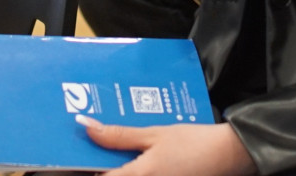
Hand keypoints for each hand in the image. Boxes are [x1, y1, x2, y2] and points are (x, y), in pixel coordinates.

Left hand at [81, 117, 255, 175]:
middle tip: (89, 150)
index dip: (78, 168)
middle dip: (98, 165)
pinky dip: (130, 168)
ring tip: (111, 152)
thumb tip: (86, 127)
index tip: (68, 157)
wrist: (228, 155)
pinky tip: (131, 158)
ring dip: (115, 166)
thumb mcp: (153, 134)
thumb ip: (118, 135)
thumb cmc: (193, 143)